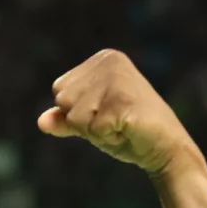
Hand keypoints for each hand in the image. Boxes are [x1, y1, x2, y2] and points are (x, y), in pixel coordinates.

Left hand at [38, 49, 193, 173]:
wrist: (165, 148)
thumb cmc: (127, 132)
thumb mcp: (89, 122)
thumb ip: (63, 119)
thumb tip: (40, 121)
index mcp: (103, 59)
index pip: (59, 89)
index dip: (77, 111)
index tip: (105, 112)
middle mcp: (110, 62)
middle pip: (63, 101)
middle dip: (84, 121)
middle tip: (114, 120)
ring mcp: (118, 80)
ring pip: (75, 117)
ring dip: (95, 130)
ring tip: (121, 125)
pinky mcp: (123, 102)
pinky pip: (92, 130)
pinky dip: (107, 138)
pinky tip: (127, 130)